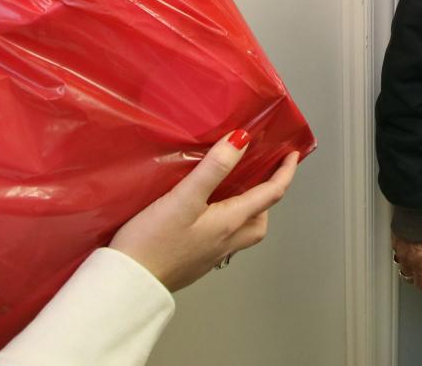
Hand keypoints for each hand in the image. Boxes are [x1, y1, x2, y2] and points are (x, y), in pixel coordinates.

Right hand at [110, 130, 299, 290]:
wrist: (128, 283)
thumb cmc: (153, 240)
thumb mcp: (184, 198)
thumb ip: (214, 168)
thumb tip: (242, 139)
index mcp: (231, 222)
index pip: (271, 194)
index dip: (285, 172)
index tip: (292, 154)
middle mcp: (227, 241)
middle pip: (260, 218)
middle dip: (268, 195)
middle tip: (263, 174)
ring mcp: (211, 254)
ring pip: (243, 230)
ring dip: (247, 210)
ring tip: (234, 191)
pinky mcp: (195, 261)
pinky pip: (223, 238)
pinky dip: (226, 222)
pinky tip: (206, 214)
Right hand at [391, 232, 421, 294]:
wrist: (414, 203)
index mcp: (418, 260)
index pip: (421, 280)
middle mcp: (406, 256)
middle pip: (408, 274)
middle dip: (415, 278)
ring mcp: (398, 247)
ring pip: (401, 264)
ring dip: (407, 267)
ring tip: (414, 266)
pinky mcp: (394, 237)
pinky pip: (397, 252)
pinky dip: (402, 255)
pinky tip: (408, 251)